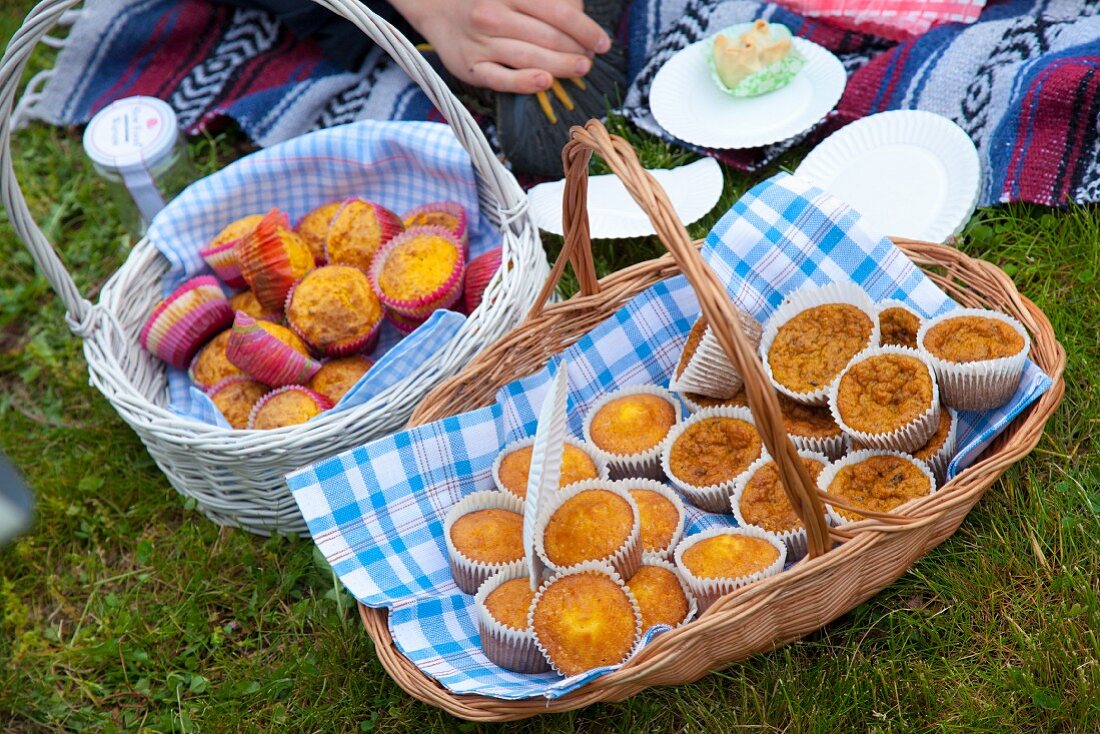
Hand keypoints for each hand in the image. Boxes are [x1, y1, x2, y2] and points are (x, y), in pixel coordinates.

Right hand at [391, 0, 611, 93]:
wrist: (433, 5)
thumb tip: (578, 12)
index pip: (559, 11)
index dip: (586, 29)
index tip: (602, 42)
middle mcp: (493, 15)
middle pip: (548, 37)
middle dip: (577, 50)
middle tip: (590, 58)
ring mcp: (481, 43)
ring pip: (530, 58)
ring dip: (561, 67)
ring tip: (580, 69)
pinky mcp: (470, 67)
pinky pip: (502, 79)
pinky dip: (525, 82)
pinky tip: (545, 82)